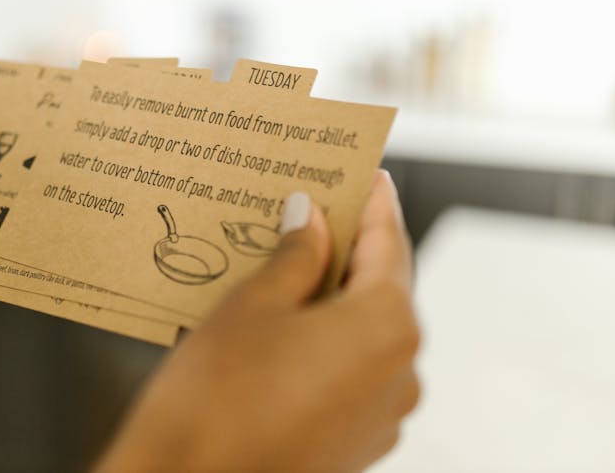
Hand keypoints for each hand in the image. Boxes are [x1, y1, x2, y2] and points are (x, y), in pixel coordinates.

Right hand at [96, 171, 419, 472]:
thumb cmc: (214, 402)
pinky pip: (351, 370)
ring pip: (363, 331)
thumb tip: (311, 218)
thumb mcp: (250, 306)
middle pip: (380, 287)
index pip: (389, 242)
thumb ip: (294, 255)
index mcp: (386, 327)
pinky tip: (285, 322)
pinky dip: (326, 339)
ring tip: (287, 263)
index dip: (372, 202)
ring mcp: (383, 415)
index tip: (364, 172)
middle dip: (346, 248)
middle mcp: (401, 373)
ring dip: (332, 296)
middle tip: (311, 208)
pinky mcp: (357, 442)